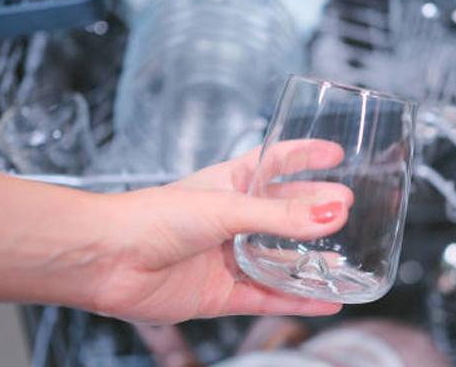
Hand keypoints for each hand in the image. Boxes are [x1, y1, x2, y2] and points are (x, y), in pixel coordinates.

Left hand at [89, 140, 352, 323]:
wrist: (107, 260)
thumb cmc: (152, 217)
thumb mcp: (224, 207)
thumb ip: (278, 216)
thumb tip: (331, 213)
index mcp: (229, 184)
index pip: (275, 162)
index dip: (304, 155)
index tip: (335, 153)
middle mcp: (231, 220)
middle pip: (284, 214)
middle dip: (316, 212)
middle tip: (349, 211)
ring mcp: (227, 257)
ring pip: (278, 261)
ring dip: (310, 263)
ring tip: (345, 264)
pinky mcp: (220, 293)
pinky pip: (266, 297)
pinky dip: (295, 300)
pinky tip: (323, 301)